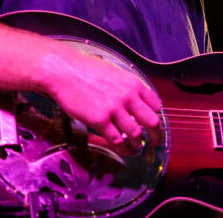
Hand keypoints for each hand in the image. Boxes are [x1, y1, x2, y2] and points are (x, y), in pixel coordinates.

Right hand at [40, 44, 163, 154]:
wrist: (65, 72)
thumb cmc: (87, 71)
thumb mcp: (116, 74)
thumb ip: (129, 88)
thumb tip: (137, 102)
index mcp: (134, 84)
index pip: (156, 105)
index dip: (157, 116)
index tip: (155, 124)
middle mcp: (128, 96)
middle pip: (152, 122)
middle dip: (156, 135)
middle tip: (156, 142)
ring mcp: (114, 109)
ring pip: (135, 134)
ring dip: (138, 144)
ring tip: (136, 148)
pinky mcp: (99, 120)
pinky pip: (116, 140)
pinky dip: (123, 148)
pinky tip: (123, 150)